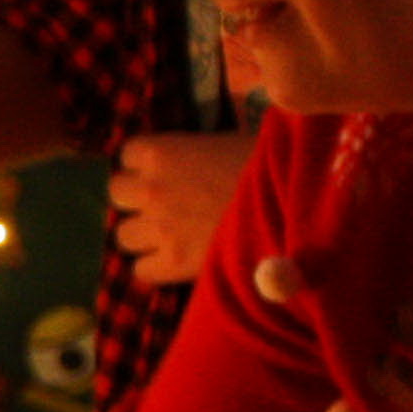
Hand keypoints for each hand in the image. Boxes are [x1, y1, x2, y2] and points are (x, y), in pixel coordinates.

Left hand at [106, 130, 259, 286]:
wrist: (295, 207)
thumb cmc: (269, 165)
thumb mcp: (227, 141)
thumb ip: (196, 151)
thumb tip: (192, 159)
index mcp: (162, 152)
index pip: (127, 155)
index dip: (146, 164)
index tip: (166, 171)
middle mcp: (150, 189)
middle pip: (117, 193)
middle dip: (138, 198)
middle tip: (166, 204)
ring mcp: (159, 228)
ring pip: (123, 235)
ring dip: (143, 233)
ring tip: (171, 234)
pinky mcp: (173, 263)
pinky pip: (141, 270)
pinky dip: (156, 267)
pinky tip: (178, 261)